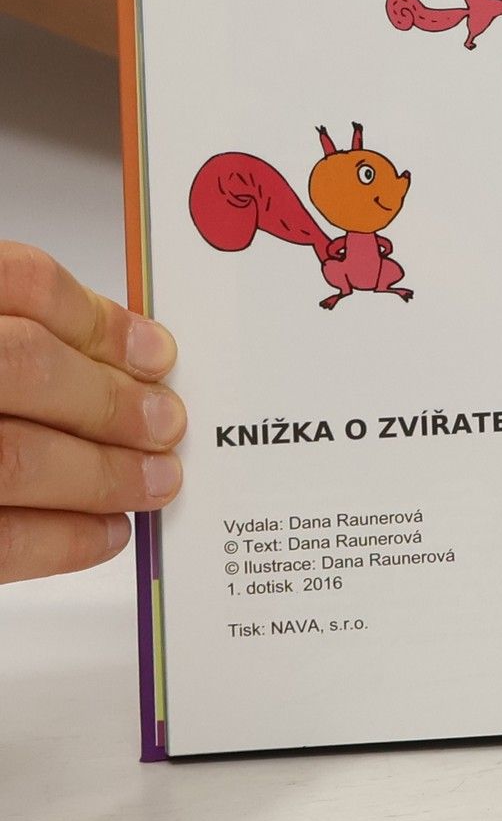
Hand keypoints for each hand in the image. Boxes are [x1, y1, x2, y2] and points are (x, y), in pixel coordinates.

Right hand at [0, 243, 184, 584]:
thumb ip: (6, 329)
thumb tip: (112, 352)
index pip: (17, 281)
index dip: (98, 318)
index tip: (153, 350)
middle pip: (25, 365)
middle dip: (112, 402)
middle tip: (166, 424)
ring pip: (15, 456)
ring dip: (102, 474)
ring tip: (153, 481)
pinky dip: (61, 538)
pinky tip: (103, 532)